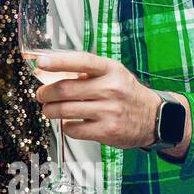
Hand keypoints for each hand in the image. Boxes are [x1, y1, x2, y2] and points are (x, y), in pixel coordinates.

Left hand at [32, 50, 161, 148]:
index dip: (58, 61)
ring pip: (65, 110)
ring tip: (49, 110)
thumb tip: (50, 71)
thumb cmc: (125, 92)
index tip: (41, 62)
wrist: (154, 117)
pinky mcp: (107, 131)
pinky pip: (73, 129)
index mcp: (111, 69)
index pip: (81, 61)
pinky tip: (69, 122)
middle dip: (45, 93)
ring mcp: (110, 111)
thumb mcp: (112, 73)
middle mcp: (111, 88)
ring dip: (50, 110)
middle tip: (40, 95)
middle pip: (65, 89)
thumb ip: (86, 71)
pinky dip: (65, 126)